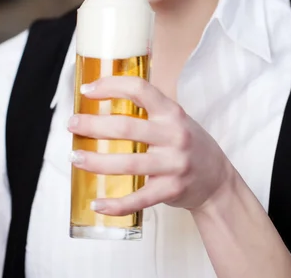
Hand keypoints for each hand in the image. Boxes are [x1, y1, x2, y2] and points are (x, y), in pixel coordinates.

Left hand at [67, 75, 229, 216]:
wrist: (217, 180)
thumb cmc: (187, 143)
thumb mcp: (175, 119)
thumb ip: (148, 110)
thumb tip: (104, 99)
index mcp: (172, 112)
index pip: (140, 89)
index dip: (111, 85)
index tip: (87, 89)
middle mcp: (174, 134)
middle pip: (126, 127)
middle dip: (93, 125)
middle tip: (72, 124)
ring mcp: (174, 163)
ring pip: (128, 162)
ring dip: (96, 162)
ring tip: (75, 158)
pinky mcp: (172, 189)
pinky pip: (139, 198)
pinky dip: (116, 203)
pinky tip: (97, 203)